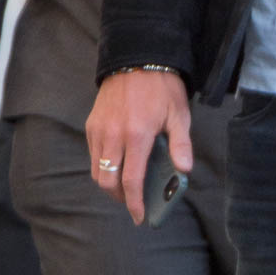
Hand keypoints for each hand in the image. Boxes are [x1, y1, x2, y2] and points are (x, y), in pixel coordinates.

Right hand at [85, 69, 191, 224]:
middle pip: (108, 183)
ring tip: (126, 184)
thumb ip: (180, 143)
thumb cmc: (163, 87)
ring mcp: (99, 130)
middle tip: (134, 200)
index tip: (139, 217)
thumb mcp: (179, 113)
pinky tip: (117, 163)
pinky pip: (93, 155)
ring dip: (110, 184)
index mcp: (138, 135)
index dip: (134, 204)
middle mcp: (114, 136)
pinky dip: (102, 166)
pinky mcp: (92, 124)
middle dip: (120, 198)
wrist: (138, 57)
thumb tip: (184, 170)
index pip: (131, 181)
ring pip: (97, 171)